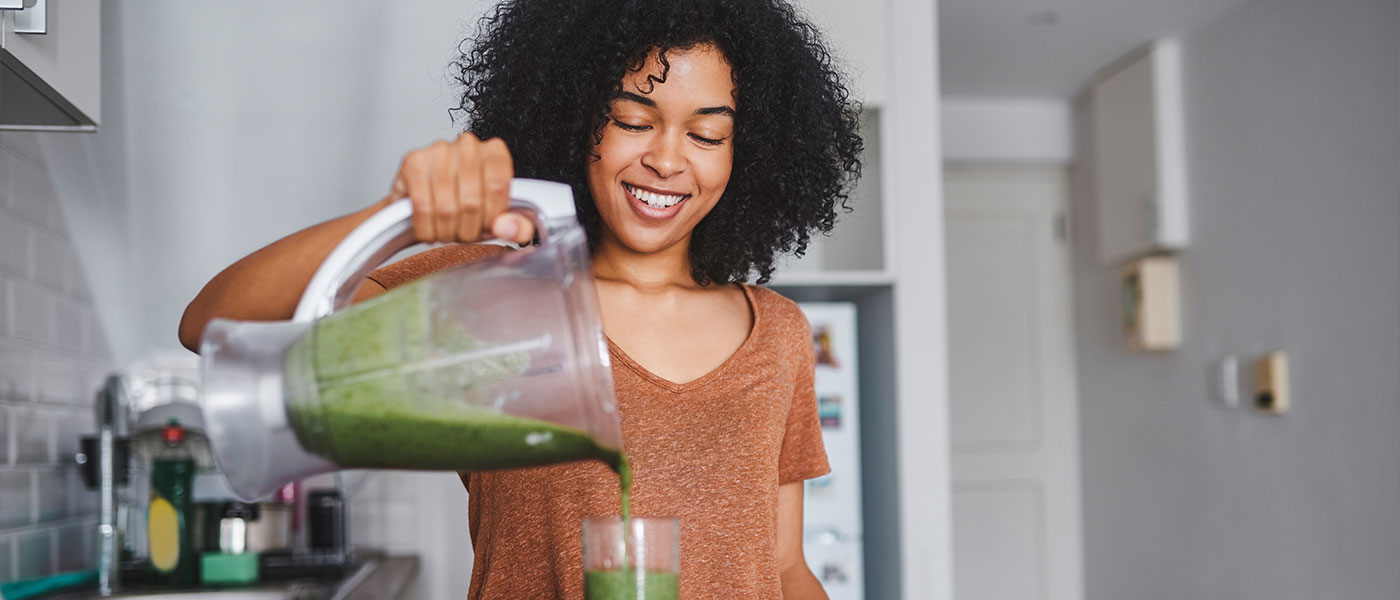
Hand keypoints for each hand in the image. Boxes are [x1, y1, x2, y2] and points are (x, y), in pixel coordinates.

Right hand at [387, 133, 535, 244]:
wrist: (424, 203)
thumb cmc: (465, 207)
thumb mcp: (499, 219)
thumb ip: (518, 227)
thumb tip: (506, 227)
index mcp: (495, 152)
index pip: (498, 188)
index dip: (491, 217)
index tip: (484, 227)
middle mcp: (468, 145)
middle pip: (472, 202)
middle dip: (467, 230)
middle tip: (462, 234)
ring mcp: (439, 150)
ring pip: (447, 209)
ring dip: (446, 232)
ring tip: (446, 232)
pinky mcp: (413, 162)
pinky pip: (423, 208)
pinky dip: (426, 228)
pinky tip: (430, 229)